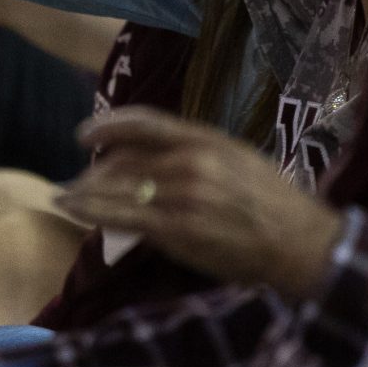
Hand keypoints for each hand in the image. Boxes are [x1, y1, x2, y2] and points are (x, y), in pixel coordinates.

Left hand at [59, 108, 343, 298]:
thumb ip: (196, 153)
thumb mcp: (238, 159)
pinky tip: (70, 208)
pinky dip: (87, 210)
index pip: (144, 123)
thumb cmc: (274, 203)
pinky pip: (119, 216)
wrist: (301, 244)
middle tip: (80, 179)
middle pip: (123, 159)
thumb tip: (156, 159)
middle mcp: (189, 161)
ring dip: (83, 191)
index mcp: (206, 139)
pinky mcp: (175, 229)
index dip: (107, 125)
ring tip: (66, 195)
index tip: (83, 134)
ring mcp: (180, 196)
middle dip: (95, 170)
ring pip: (116, 187)